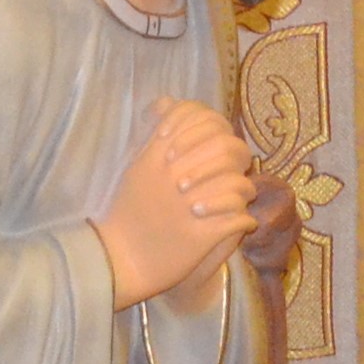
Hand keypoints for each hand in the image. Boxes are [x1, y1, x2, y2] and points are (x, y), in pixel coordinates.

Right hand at [95, 100, 258, 309]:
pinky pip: (240, 218)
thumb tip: (166, 102)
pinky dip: (244, 220)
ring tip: (237, 199)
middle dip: (238, 158)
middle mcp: (176, 176)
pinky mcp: (201, 236)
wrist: (118, 261)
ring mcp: (190, 206)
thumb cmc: (129, 213)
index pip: (202, 120)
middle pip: (228, 148)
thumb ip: (155, 136)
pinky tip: (239, 223)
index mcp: (159, 156)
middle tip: (235, 170)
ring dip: (243, 191)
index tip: (214, 141)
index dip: (217, 126)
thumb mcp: (137, 166)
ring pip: (240, 184)